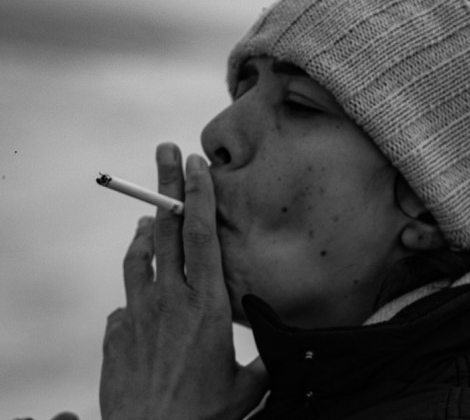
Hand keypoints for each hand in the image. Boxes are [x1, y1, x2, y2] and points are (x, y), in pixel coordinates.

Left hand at [100, 143, 267, 419]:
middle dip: (166, 185)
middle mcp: (170, 299)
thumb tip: (278, 348)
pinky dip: (135, 282)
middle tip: (164, 151)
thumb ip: (262, 360)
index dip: (199, 195)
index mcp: (207, 304)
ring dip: (145, 230)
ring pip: (139, 256)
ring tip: (146, 217)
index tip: (195, 164)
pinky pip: (126, 297)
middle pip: (165, 229)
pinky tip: (141, 289)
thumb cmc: (204, 413)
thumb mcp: (247, 386)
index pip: (202, 235)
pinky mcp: (116, 332)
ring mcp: (138, 313)